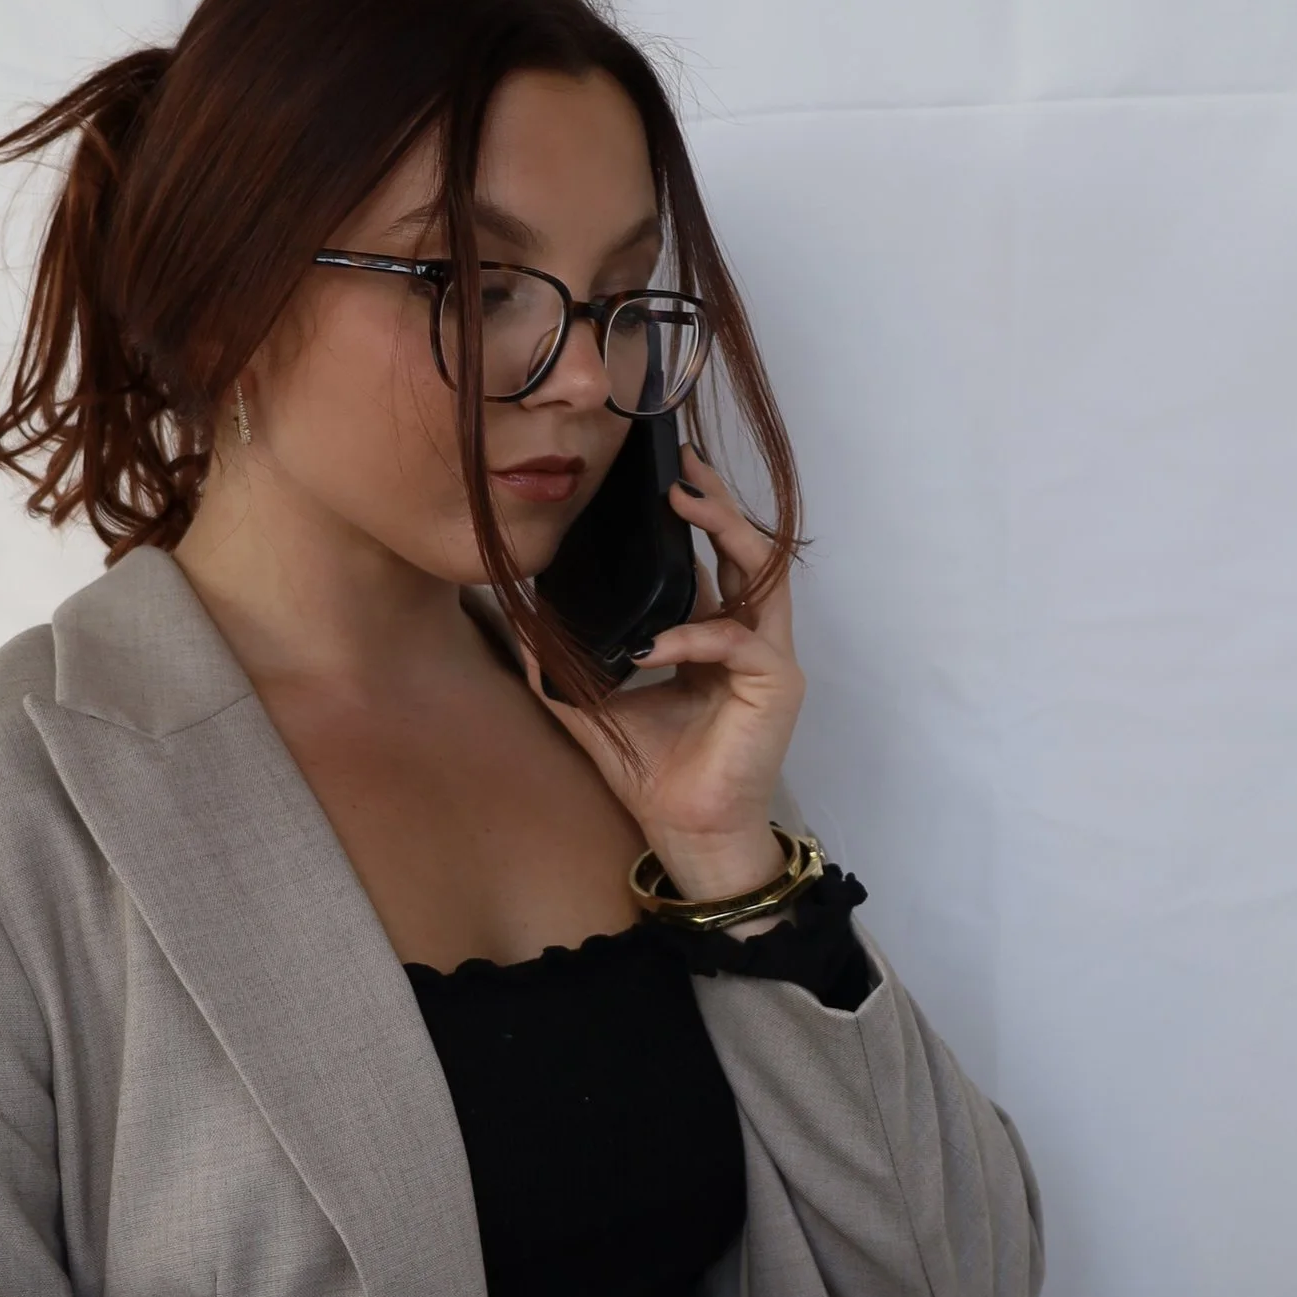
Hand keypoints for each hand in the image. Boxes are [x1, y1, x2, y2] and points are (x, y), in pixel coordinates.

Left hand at [533, 447, 803, 902]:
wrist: (683, 829)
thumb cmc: (652, 771)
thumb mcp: (594, 701)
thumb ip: (564, 658)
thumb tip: (518, 613)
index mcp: (712, 634)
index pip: (712, 557)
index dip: (693, 513)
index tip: (660, 475)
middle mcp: (747, 636)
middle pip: (745, 548)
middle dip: (716, 500)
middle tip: (678, 466)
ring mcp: (769, 657)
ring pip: (761, 572)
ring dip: (725, 530)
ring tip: (685, 501)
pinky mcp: (778, 684)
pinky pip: (737, 640)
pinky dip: (695, 635)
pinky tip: (657, 645)